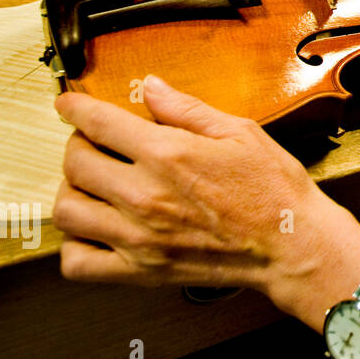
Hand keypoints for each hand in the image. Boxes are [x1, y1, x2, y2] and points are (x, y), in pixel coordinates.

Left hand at [53, 74, 359, 319]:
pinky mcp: (141, 271)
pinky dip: (75, 245)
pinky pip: (79, 263)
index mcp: (168, 154)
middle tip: (94, 143)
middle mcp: (145, 195)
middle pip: (74, 162)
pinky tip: (96, 229)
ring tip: (92, 185)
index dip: (74, 107)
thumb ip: (187, 109)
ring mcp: (138, 237)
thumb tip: (150, 87)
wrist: (292, 244)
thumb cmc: (273, 189)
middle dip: (78, 144)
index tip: (68, 105)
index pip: (97, 122)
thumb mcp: (239, 132)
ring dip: (72, 191)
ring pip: (67, 210)